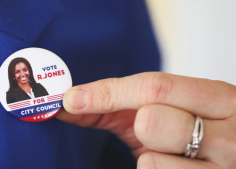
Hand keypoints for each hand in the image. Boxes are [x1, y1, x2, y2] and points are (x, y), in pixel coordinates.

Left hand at [57, 72, 235, 168]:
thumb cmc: (191, 128)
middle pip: (151, 121)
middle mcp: (228, 134)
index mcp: (217, 98)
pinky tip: (175, 167)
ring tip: (169, 153)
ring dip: (148, 157)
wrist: (228, 156)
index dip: (108, 92)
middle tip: (148, 128)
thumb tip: (71, 102)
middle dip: (138, 126)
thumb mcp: (168, 109)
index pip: (155, 87)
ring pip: (151, 162)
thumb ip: (119, 104)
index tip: (74, 99)